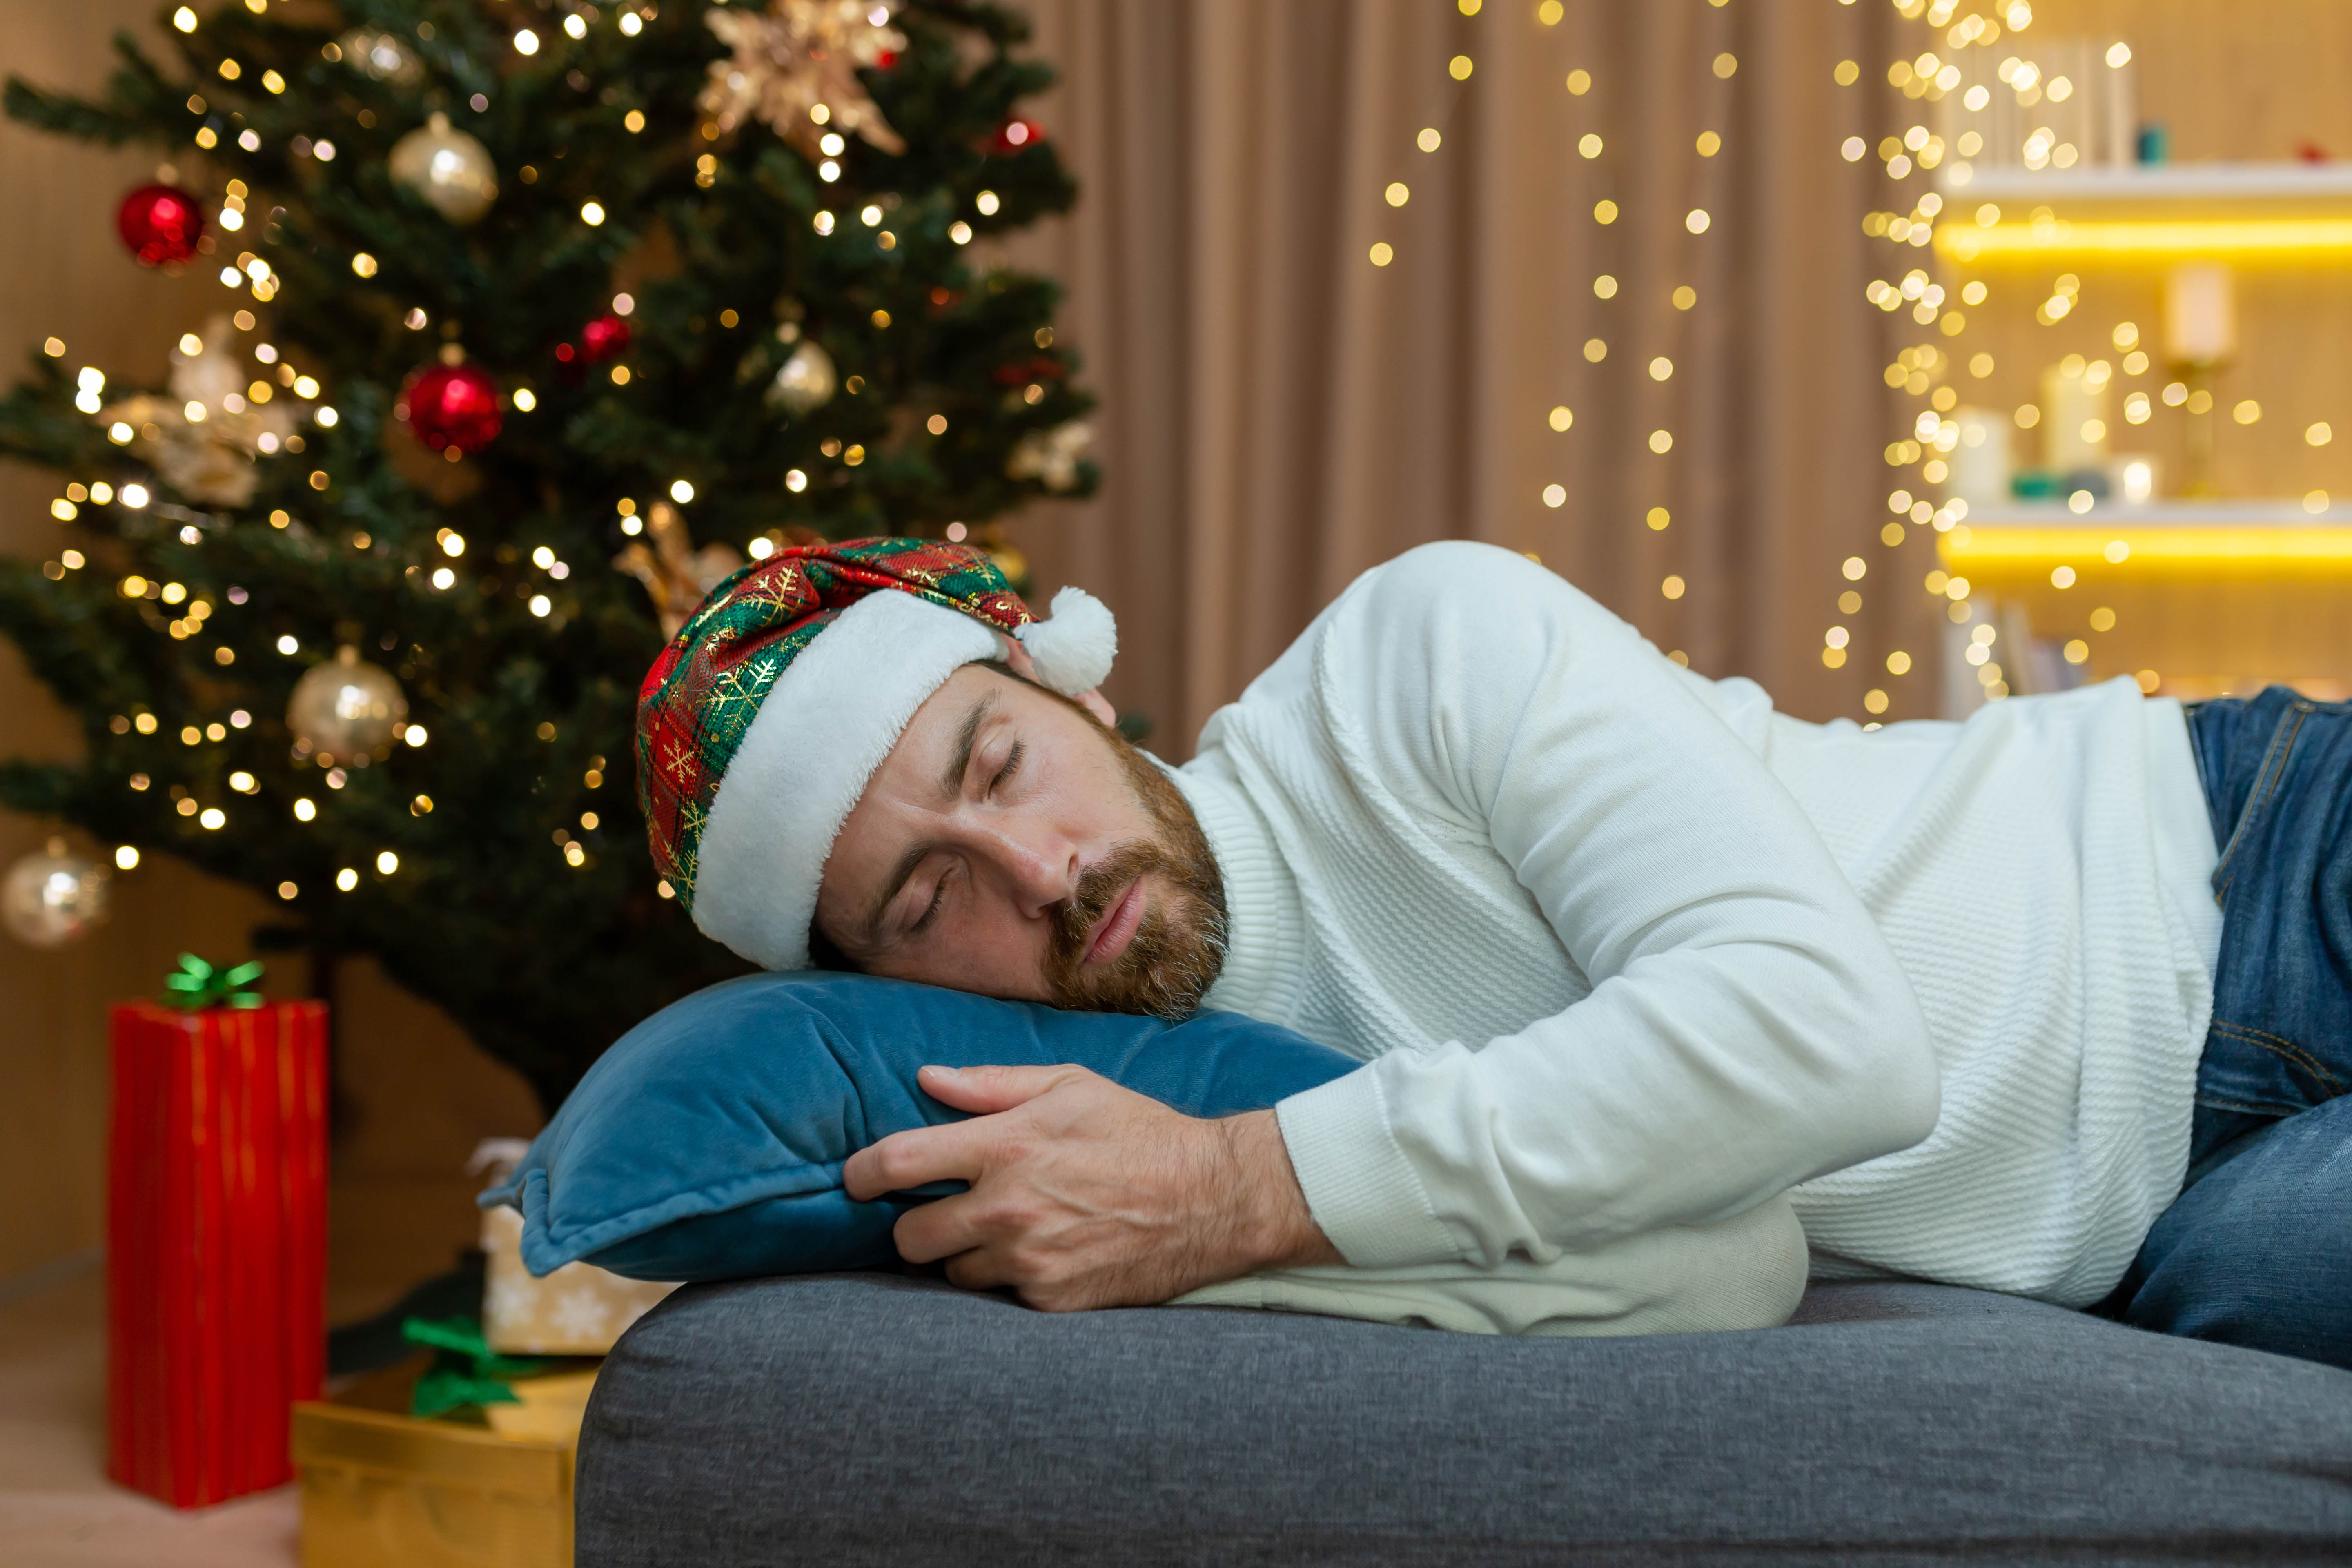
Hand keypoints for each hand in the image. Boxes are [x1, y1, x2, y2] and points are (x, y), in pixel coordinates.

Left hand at [840, 1064, 1340, 1310]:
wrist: (1211, 1198)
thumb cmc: (1138, 1131)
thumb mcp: (1069, 1086)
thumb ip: (991, 1085)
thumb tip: (926, 1078)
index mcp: (1005, 1145)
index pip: (896, 1163)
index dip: (861, 1174)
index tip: (856, 1180)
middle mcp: (1007, 1208)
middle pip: (910, 1237)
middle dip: (916, 1224)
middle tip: (945, 1210)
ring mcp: (1028, 1261)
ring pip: (953, 1273)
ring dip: (967, 1254)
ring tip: (1009, 1229)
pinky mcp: (1051, 1301)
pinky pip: (1001, 1297)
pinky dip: (1012, 1278)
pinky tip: (1046, 1252)